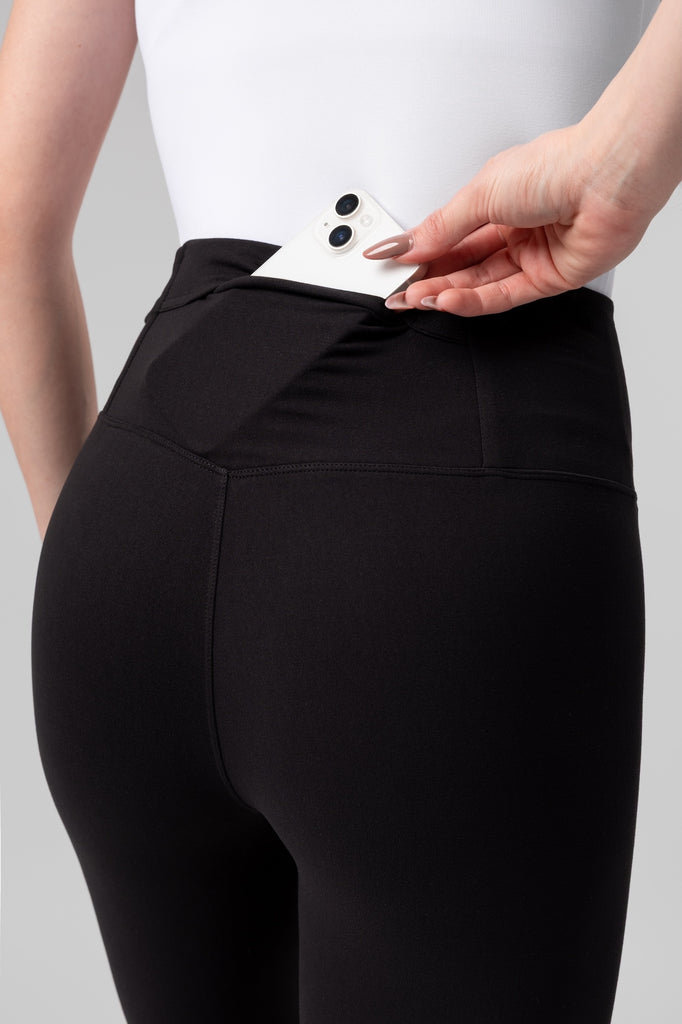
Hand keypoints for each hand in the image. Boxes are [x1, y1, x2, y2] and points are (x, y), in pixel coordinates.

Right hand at [362, 122, 654, 316]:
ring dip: (445, 292)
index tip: (388, 262)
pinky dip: (473, 301)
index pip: (449, 234)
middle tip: (397, 290)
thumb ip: (442, 227)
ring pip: (480, 283)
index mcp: (498, 199)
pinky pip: (504, 296)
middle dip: (427, 278)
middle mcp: (515, 228)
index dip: (418, 250)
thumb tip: (408, 245)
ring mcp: (532, 255)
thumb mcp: (481, 193)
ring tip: (416, 298)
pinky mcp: (549, 279)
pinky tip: (448, 300)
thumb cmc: (557, 166)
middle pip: (462, 263)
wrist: (606, 177)